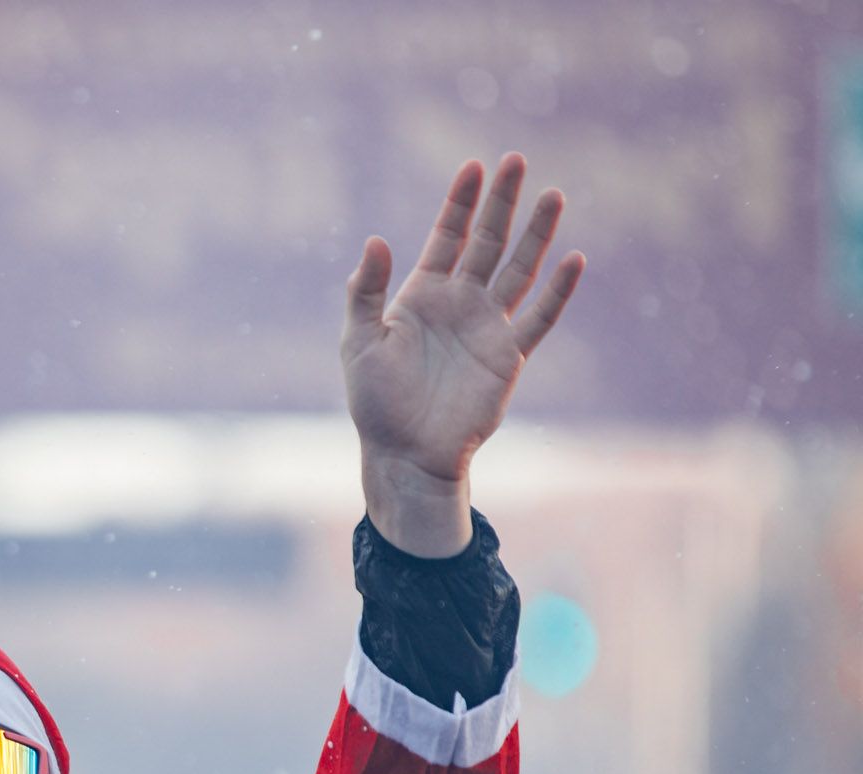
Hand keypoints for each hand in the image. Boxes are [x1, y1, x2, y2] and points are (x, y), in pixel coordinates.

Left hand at [342, 154, 583, 555]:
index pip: (445, 237)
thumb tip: (375, 240)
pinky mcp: (508, 356)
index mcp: (420, 295)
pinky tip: (575, 260)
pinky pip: (538, 318)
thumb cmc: (375, 403)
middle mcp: (458, 304)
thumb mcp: (360, 343)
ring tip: (555, 195)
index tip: (474, 166)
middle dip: (500, 203)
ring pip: (518, 270)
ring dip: (536, 235)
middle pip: (485, 242)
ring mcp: (487, 328)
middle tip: (515, 160)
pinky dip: (557, 292)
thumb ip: (365, 292)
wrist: (406, 452)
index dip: (459, 203)